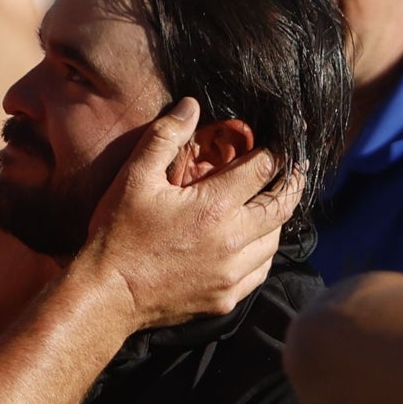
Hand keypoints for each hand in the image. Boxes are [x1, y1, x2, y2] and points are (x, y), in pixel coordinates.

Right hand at [80, 97, 301, 329]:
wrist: (107, 294)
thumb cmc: (118, 232)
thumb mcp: (135, 176)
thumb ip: (165, 136)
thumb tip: (191, 105)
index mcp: (214, 206)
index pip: (264, 169)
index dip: (280, 149)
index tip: (288, 138)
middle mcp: (233, 240)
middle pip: (282, 205)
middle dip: (292, 181)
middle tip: (295, 167)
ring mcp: (232, 273)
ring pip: (275, 240)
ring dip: (276, 217)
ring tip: (269, 202)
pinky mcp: (226, 297)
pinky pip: (261, 270)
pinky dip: (263, 251)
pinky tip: (252, 241)